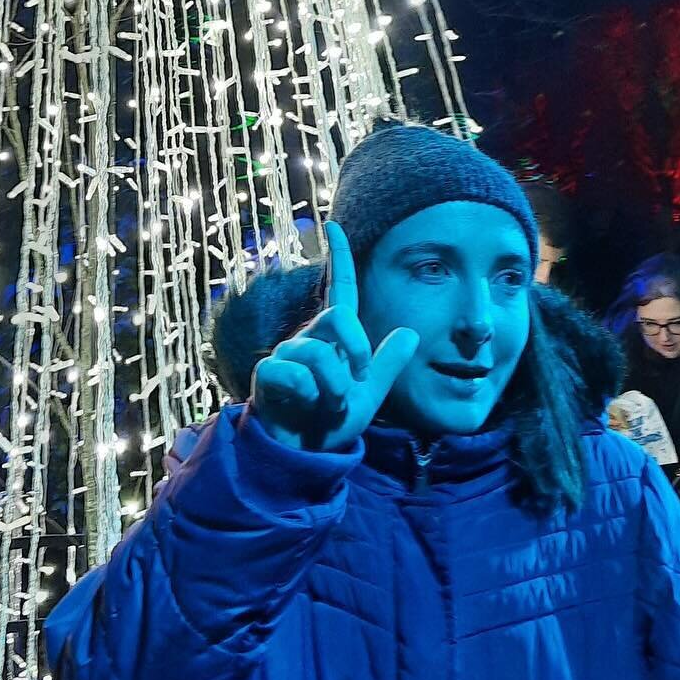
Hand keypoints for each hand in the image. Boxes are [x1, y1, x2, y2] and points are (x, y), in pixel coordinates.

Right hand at [251, 222, 418, 451]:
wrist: (303, 454)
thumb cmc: (330, 421)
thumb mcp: (369, 396)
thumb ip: (387, 366)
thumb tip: (410, 334)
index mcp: (334, 339)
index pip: (339, 291)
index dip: (339, 259)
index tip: (335, 225)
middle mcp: (309, 338)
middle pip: (339, 317)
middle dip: (357, 351)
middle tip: (354, 383)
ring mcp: (287, 353)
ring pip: (321, 354)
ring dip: (334, 388)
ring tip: (326, 405)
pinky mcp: (269, 373)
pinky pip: (296, 375)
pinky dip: (309, 396)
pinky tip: (303, 406)